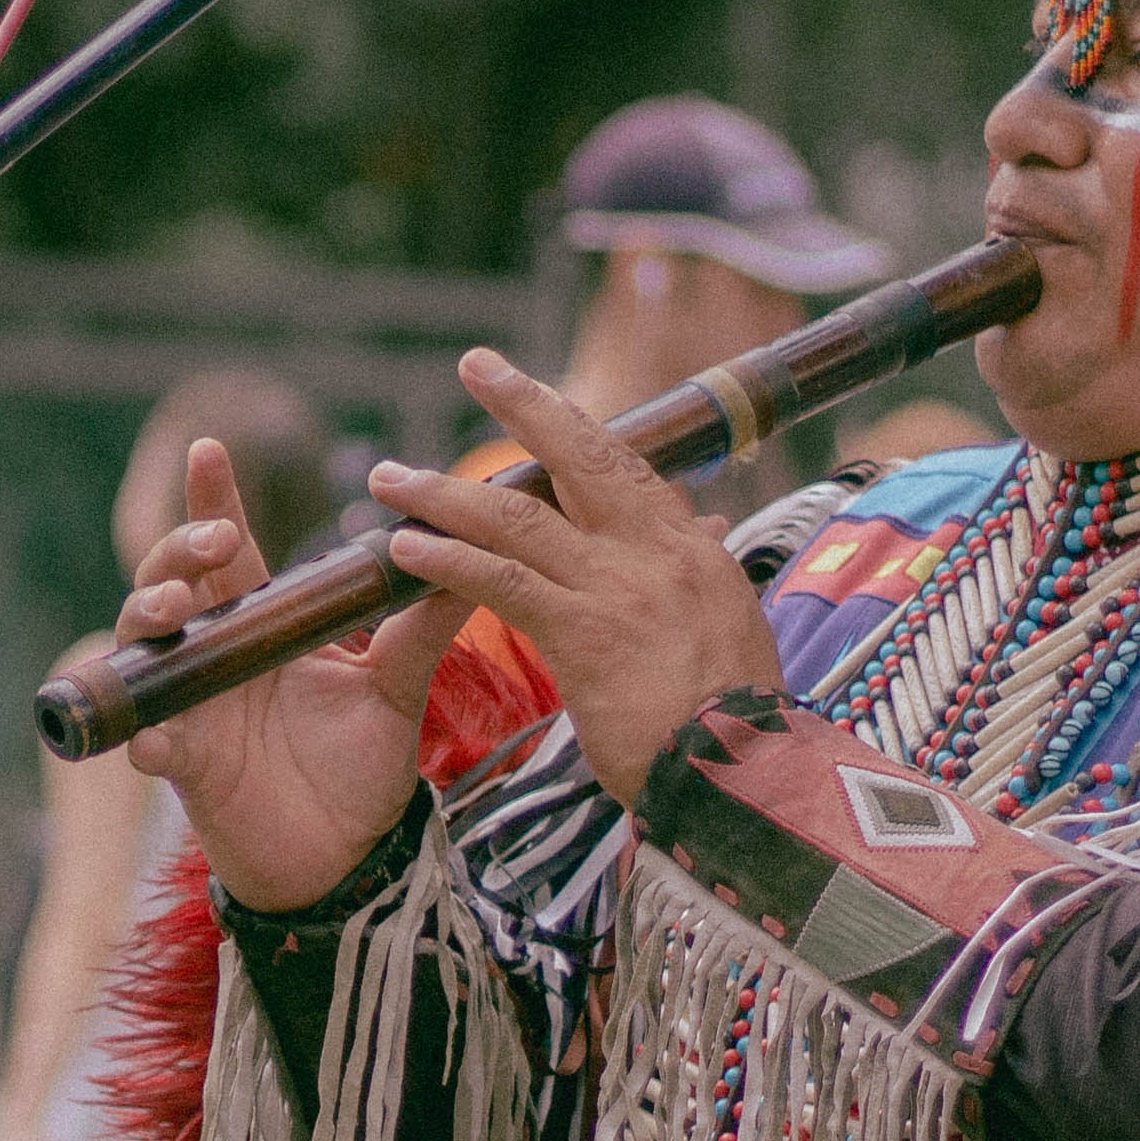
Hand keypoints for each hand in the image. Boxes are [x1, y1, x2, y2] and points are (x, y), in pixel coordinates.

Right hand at [118, 436, 456, 910]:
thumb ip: (420, 626)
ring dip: (148, 616)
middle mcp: (216, 657)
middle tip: (215, 541)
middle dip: (179, 551)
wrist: (349, 859)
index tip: (211, 449)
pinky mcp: (187, 766)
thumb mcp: (396, 687)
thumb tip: (470, 556)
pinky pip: (149, 743)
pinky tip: (155, 736)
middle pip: (170, 580)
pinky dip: (144, 736)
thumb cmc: (360, 770)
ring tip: (174, 606)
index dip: (212, 499)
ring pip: (142, 646)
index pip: (229, 549)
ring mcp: (192, 707)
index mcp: (261, 626)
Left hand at [366, 350, 780, 806]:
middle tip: (474, 364)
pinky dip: (446, 559)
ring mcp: (617, 588)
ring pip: (518, 516)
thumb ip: (698, 578)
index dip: (574, 425)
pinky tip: (403, 550)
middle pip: (579, 454)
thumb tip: (705, 529)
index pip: (626, 466)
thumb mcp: (731, 630)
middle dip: (523, 402)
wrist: (751, 776)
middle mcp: (656, 552)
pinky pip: (500, 581)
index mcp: (692, 550)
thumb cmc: (736, 721)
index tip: (533, 393)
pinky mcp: (582, 633)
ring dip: (443, 493)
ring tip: (388, 479)